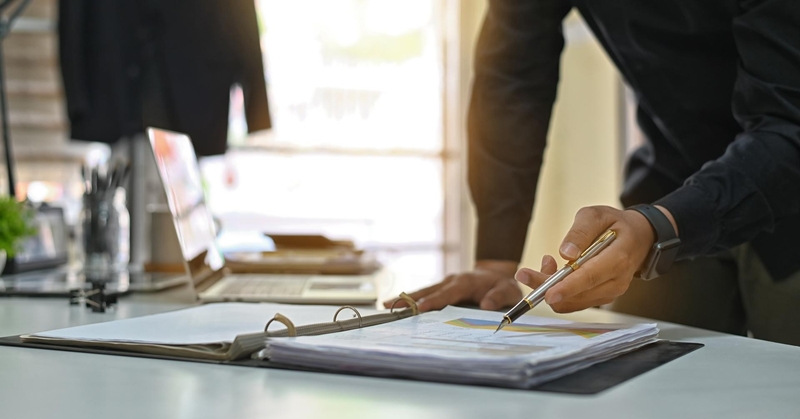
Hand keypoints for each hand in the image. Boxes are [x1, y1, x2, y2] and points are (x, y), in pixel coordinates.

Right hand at [384, 260, 520, 311]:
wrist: (498, 273)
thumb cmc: (504, 285)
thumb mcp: (508, 291)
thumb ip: (498, 297)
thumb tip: (485, 306)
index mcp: (465, 282)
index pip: (447, 293)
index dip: (433, 301)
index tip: (420, 308)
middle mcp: (452, 281)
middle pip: (428, 290)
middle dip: (409, 298)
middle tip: (390, 305)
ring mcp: (446, 283)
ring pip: (423, 291)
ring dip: (406, 298)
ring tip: (387, 305)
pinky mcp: (443, 288)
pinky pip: (426, 294)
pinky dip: (413, 300)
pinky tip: (400, 307)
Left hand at [515, 205, 674, 312]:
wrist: (638, 238)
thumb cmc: (615, 224)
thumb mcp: (597, 215)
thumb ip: (581, 232)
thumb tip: (566, 252)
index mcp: (618, 258)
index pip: (590, 277)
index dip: (568, 287)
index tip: (547, 292)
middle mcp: (616, 281)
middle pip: (578, 294)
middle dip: (547, 287)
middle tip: (523, 273)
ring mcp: (610, 292)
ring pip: (574, 301)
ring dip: (551, 287)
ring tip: (546, 262)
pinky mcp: (601, 296)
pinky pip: (576, 301)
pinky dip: (560, 290)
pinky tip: (555, 271)